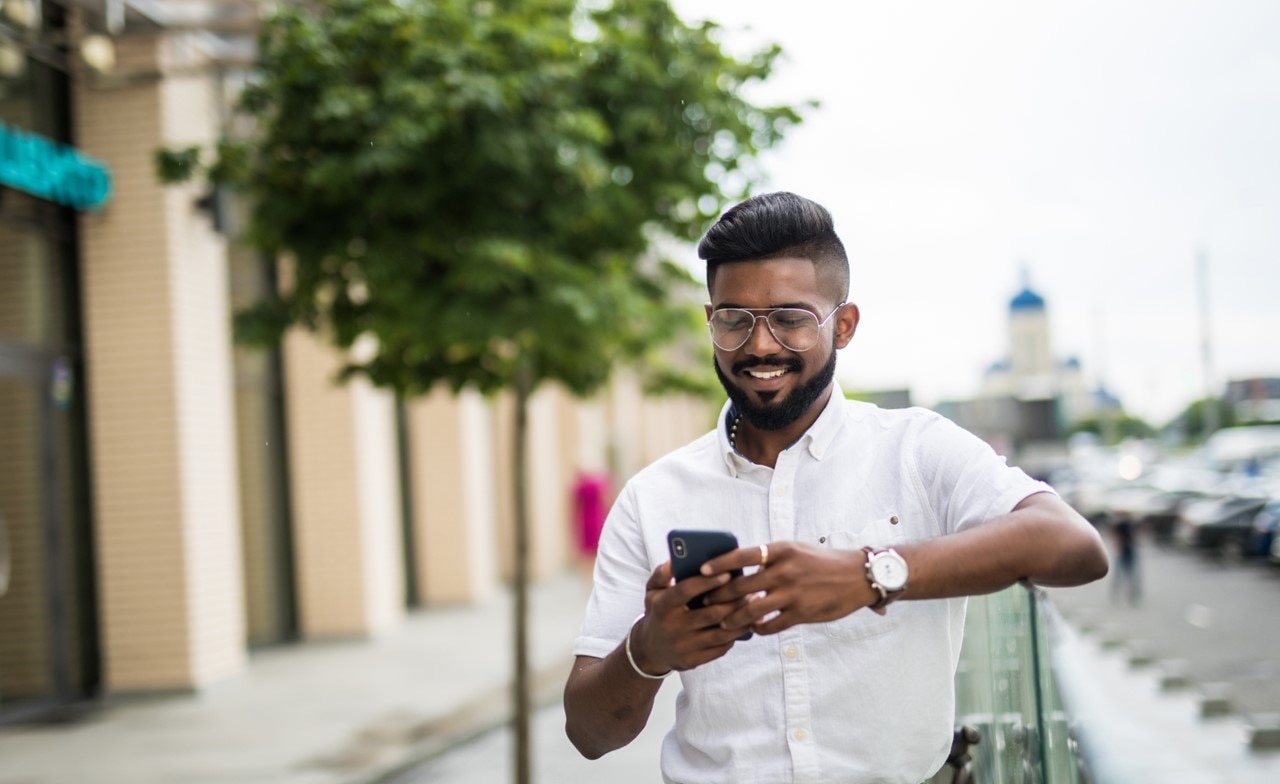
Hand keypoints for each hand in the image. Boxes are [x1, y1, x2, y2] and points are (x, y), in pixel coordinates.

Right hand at [628, 562, 752, 674]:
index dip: (708, 581)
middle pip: (711, 613)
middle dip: (734, 602)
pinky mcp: (692, 661)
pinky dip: (733, 637)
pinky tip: (742, 626)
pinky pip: (719, 649)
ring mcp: (683, 646)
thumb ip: (662, 574)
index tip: (728, 573)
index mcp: (662, 606)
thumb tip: (674, 560)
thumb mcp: (652, 591)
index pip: (687, 590)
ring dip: (739, 621)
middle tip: (749, 591)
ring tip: (752, 609)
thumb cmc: (658, 612)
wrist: (650, 649)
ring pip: (720, 634)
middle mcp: (672, 627)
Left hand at [700, 541, 876, 634]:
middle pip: (740, 586)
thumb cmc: (823, 561)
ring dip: (733, 619)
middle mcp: (784, 570)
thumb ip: (771, 558)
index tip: (701, 570)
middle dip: (719, 596)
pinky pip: (771, 625)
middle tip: (705, 603)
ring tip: (723, 624)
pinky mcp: (801, 613)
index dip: (719, 564)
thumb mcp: (796, 550)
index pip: (742, 555)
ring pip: (751, 610)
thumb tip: (743, 568)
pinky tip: (753, 629)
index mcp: (781, 550)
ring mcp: (792, 593)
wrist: (857, 576)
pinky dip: (758, 629)